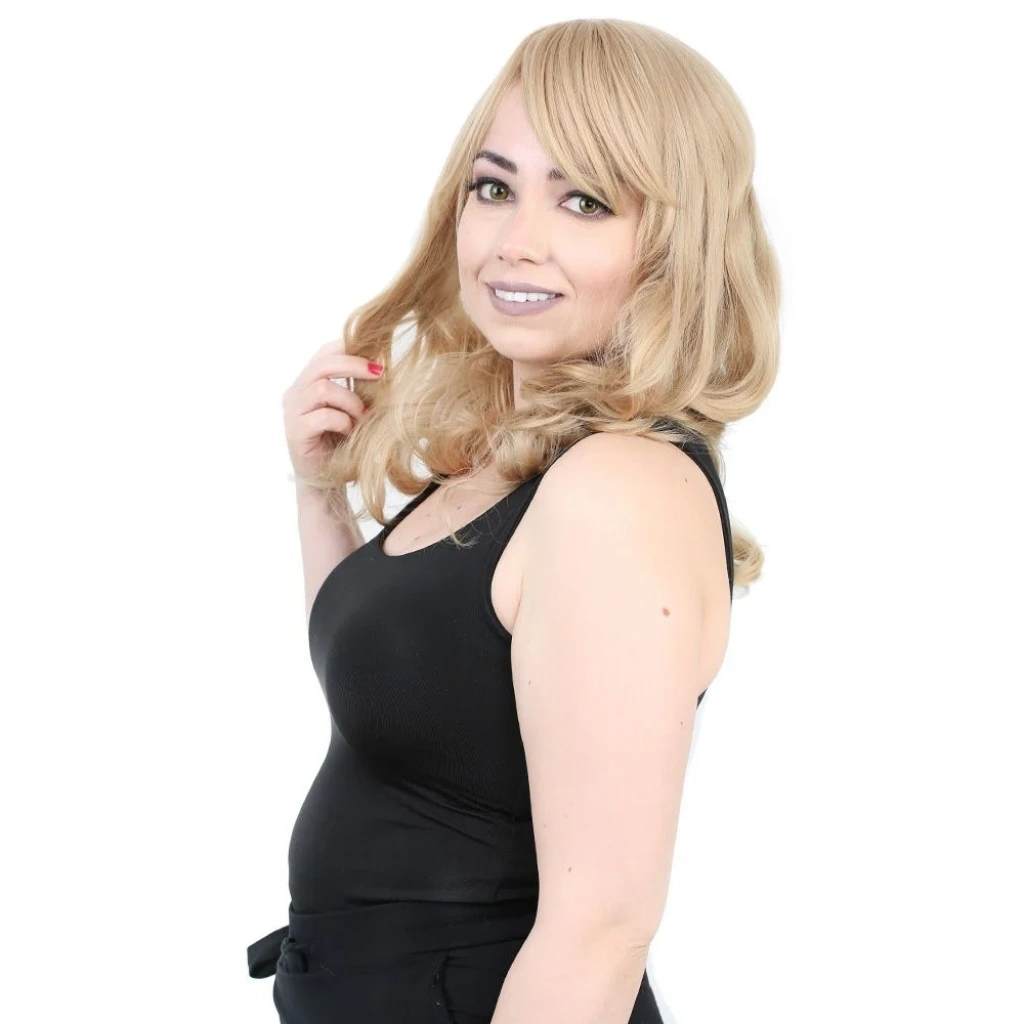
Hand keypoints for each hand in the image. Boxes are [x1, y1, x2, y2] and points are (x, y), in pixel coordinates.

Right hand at [282, 338, 383, 484]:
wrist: (327, 482)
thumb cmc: (342, 445)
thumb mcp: (353, 411)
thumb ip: (358, 389)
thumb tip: (385, 367)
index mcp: (308, 383)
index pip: (324, 353)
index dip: (350, 348)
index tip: (378, 357)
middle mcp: (296, 394)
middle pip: (322, 365)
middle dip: (354, 365)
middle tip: (380, 373)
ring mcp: (292, 413)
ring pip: (322, 389)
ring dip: (351, 401)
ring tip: (364, 416)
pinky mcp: (295, 433)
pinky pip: (322, 417)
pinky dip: (343, 422)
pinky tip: (351, 432)